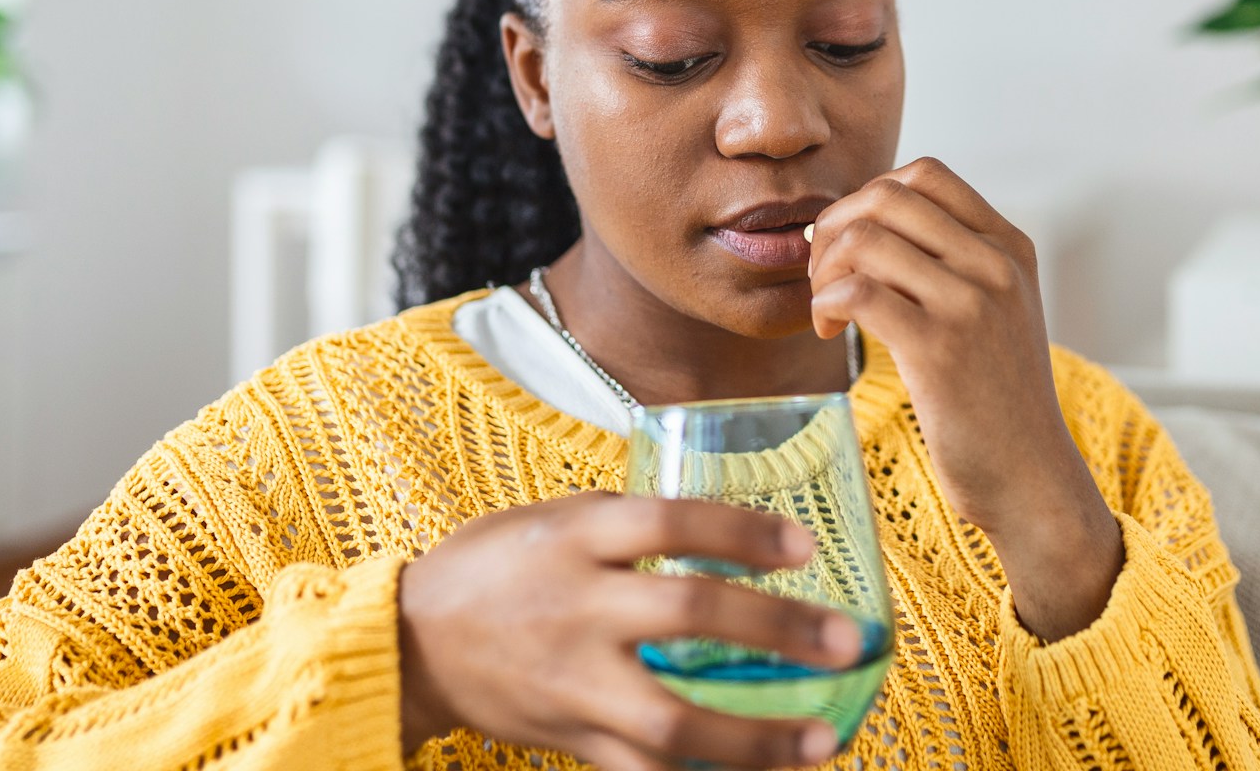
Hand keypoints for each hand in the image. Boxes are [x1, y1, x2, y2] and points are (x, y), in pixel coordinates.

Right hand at [397, 492, 862, 768]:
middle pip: (687, 615)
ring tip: (824, 741)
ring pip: (671, 720)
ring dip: (756, 738)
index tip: (805, 549)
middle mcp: (578, 606)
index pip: (671, 522)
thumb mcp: (555, 518)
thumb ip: (631, 527)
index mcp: (576, 536)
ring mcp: (573, 681)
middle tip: (848, 642)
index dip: (741, 533)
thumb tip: (727, 528)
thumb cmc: (494, 567)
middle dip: (776, 631)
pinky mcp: (571, 738)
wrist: (410, 642)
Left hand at [807, 157, 1122, 639]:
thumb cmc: (997, 403)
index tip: (850, 245)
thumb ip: (954, 266)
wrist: (1032, 480)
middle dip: (836, 227)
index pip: (926, 174)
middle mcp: (996, 265)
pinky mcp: (940, 349)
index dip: (869, 199)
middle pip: (888, 195)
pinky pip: (859, 292)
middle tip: (824, 275)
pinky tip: (832, 333)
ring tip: (827, 310)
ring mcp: (971, 304)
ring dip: (825, 270)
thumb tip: (865, 227)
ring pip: (867, 238)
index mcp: (1009, 248)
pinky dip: (827, 304)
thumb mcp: (997, 315)